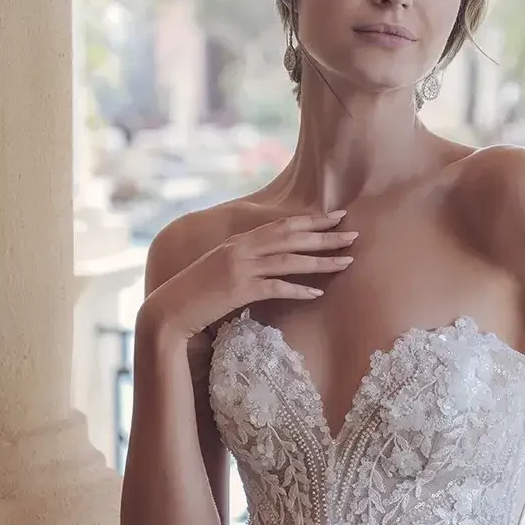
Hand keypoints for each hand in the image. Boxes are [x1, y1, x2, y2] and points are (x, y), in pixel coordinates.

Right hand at [142, 209, 358, 342]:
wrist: (171, 308)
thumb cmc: (198, 291)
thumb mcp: (222, 266)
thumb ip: (245, 258)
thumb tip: (270, 257)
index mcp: (240, 240)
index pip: (283, 225)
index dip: (312, 220)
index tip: (337, 216)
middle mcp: (242, 248)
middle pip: (292, 237)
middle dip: (324, 235)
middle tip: (352, 234)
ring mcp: (241, 268)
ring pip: (290, 260)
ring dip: (321, 261)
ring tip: (346, 262)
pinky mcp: (240, 290)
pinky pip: (276, 287)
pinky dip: (299, 289)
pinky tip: (317, 293)